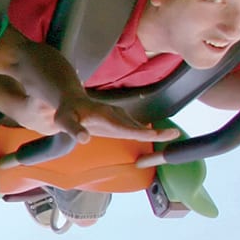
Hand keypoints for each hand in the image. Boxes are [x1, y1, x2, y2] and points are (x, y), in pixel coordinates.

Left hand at [52, 95, 180, 144]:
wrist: (71, 100)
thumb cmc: (66, 112)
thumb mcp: (64, 121)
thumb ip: (74, 130)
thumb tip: (84, 139)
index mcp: (106, 117)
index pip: (128, 128)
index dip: (144, 133)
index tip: (161, 134)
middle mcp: (116, 116)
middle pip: (138, 128)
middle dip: (157, 132)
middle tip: (175, 134)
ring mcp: (119, 117)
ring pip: (138, 127)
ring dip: (155, 132)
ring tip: (172, 135)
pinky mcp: (119, 120)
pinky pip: (135, 127)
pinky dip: (147, 132)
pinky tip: (158, 136)